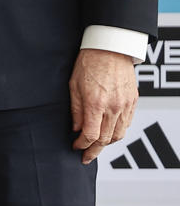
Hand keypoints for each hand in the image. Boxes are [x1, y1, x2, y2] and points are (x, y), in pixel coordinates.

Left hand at [70, 47, 137, 164]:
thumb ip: (75, 109)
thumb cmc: (89, 63)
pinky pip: (127, 124)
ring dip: (107, 144)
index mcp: (96, 104)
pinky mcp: (133, 101)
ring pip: (119, 135)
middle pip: (106, 139)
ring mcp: (125, 105)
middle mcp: (113, 107)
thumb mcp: (73, 86)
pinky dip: (118, 133)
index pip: (90, 135)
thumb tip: (75, 128)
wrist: (110, 49)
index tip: (75, 146)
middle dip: (94, 151)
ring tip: (96, 148)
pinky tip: (109, 134)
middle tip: (85, 156)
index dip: (81, 145)